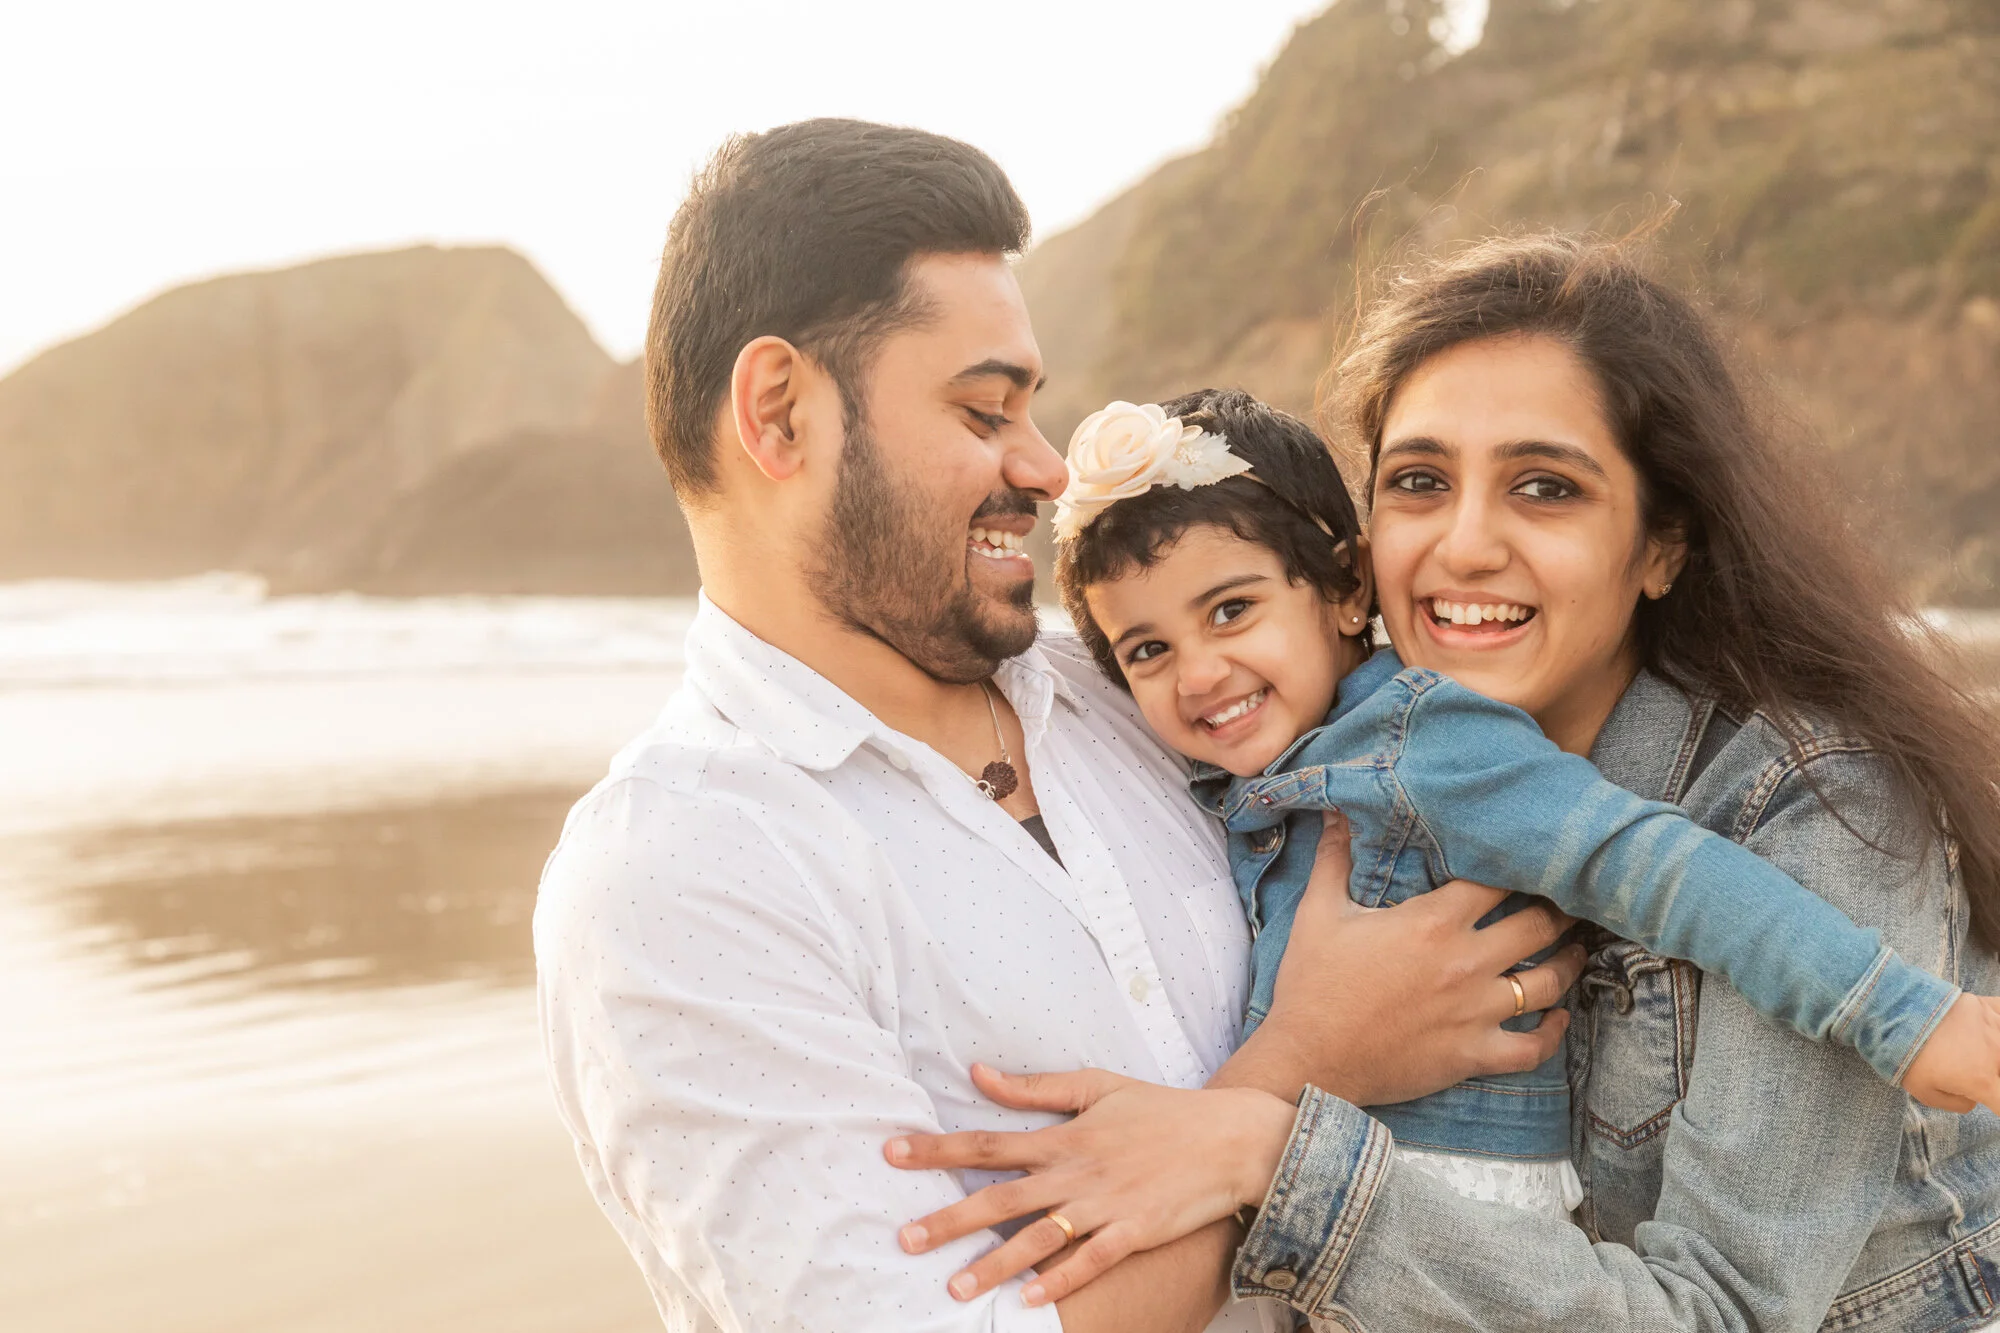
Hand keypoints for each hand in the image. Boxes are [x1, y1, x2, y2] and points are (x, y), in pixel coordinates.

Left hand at [884, 1063, 1293, 1307]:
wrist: (1229, 1138)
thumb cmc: (1161, 1110)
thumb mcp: (1097, 1085)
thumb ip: (1035, 1087)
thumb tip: (978, 1072)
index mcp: (1064, 1136)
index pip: (988, 1141)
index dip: (937, 1148)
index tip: (893, 1153)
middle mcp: (1076, 1172)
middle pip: (1001, 1198)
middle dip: (950, 1219)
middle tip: (906, 1238)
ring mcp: (1105, 1205)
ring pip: (1038, 1239)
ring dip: (994, 1264)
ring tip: (955, 1288)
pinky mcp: (1135, 1233)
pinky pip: (1090, 1262)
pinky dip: (1060, 1281)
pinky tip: (1030, 1301)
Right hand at [1217, 811, 1587, 1104]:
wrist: (1309, 1059)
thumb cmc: (1313, 985)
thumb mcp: (1319, 913)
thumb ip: (1335, 859)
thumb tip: (1335, 813)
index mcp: (1433, 922)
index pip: (1496, 881)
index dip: (1518, 866)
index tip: (1529, 860)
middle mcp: (1466, 963)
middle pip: (1537, 926)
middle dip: (1558, 910)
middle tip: (1567, 901)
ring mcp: (1476, 1012)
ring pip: (1548, 983)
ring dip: (1568, 963)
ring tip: (1575, 950)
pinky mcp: (1474, 1054)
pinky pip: (1533, 1047)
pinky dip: (1553, 1033)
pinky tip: (1559, 1018)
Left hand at [1903, 993, 1999, 1112]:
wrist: (1894, 1012)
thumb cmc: (1905, 1054)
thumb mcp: (1925, 1093)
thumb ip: (1958, 1104)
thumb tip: (1973, 1100)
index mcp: (1981, 1082)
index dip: (1996, 1104)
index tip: (1988, 1098)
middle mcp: (1996, 1056)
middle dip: (1991, 1076)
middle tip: (1969, 1069)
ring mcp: (1994, 1028)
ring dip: (1993, 1052)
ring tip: (1971, 1050)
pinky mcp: (1988, 1006)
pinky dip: (1998, 1023)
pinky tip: (1988, 1029)